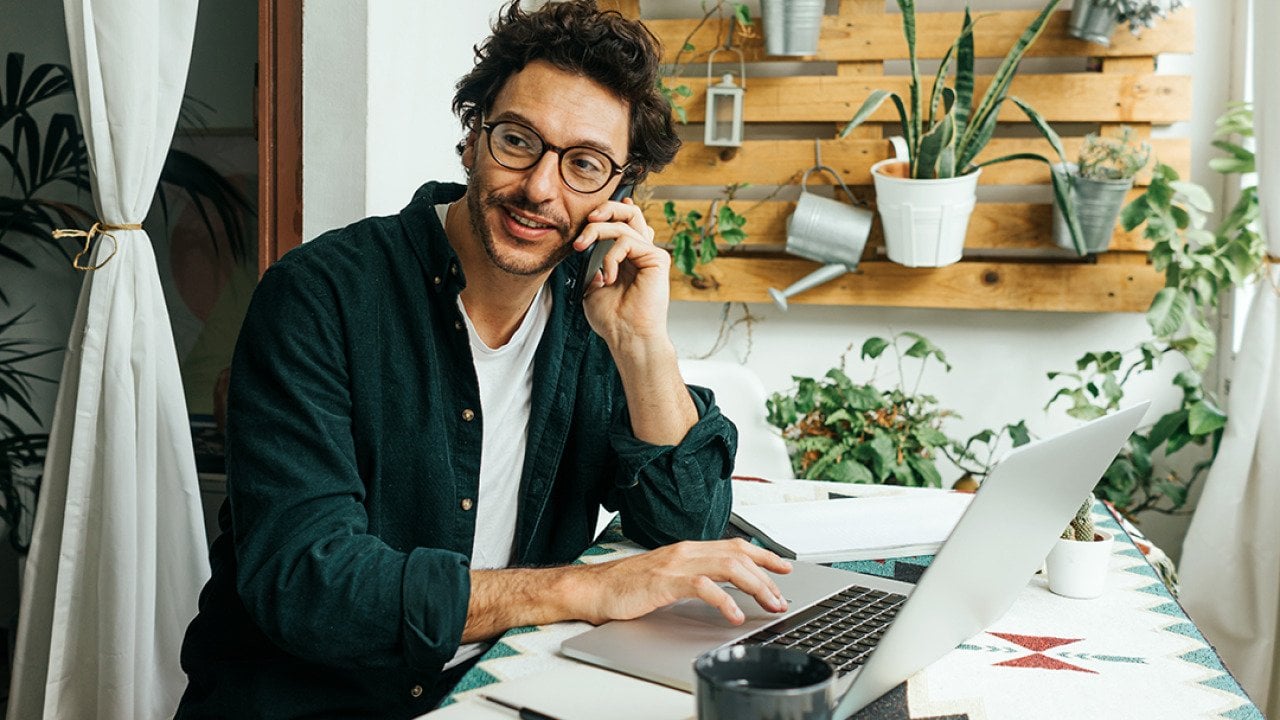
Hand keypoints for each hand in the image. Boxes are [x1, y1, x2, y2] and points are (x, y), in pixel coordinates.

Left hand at [573, 197, 668, 347]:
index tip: (583, 224)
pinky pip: (627, 242)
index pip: (621, 221)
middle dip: (605, 208)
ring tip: (582, 249)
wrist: (626, 336)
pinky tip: (607, 277)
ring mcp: (650, 254)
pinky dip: (610, 256)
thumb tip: (585, 243)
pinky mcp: (657, 258)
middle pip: (629, 211)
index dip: (605, 214)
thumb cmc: (611, 317)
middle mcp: (641, 251)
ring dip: (596, 231)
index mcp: (628, 256)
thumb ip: (591, 262)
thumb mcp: (591, 284)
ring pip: (624, 221)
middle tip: (587, 219)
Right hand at [575, 539, 792, 625]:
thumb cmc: (625, 587)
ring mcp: (676, 564)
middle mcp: (685, 552)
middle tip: (781, 597)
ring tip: (768, 604)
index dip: (763, 554)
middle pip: (738, 556)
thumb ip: (693, 578)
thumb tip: (722, 591)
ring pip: (727, 567)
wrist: (593, 589)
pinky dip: (724, 601)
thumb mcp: (667, 578)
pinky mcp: (665, 581)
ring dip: (754, 586)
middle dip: (766, 576)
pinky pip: (703, 587)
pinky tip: (734, 615)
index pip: (734, 546)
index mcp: (687, 550)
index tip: (784, 566)